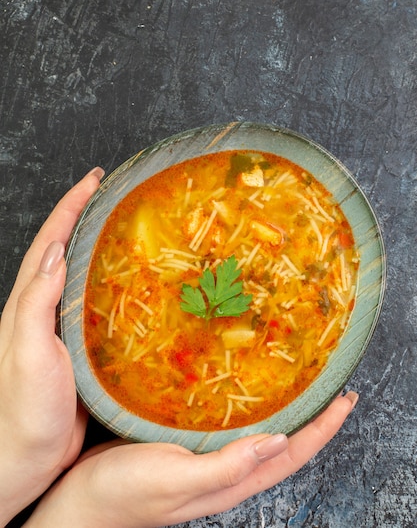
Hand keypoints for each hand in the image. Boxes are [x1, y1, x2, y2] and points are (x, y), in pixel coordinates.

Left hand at [0, 168, 103, 524]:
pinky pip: (96, 304)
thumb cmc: (22, 411)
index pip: (50, 241)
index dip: (71, 207)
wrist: (22, 458)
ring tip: (125, 228)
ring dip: (97, 245)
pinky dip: (109, 283)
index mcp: (29, 303)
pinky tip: (132, 287)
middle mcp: (43, 309)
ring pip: (79, 274)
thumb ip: (36, 303)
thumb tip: (55, 251)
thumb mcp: (26, 352)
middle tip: (113, 194)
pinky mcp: (79, 349)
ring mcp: (61, 328)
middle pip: (63, 248)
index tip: (94, 180)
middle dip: (84, 215)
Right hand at [26, 392, 357, 527]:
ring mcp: (210, 462)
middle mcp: (228, 473)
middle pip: (286, 447)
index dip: (323, 429)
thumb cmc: (125, 493)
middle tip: (334, 388)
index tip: (346, 400)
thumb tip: (280, 441)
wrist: (82, 502)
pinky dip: (253, 411)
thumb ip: (227, 466)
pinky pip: (234, 429)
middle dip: (315, 420)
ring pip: (263, 437)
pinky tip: (246, 394)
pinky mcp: (190, 448)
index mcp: (232, 483)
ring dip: (289, 414)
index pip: (293, 455)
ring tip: (302, 387)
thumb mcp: (177, 479)